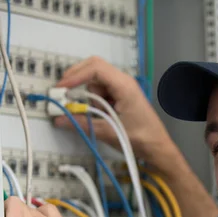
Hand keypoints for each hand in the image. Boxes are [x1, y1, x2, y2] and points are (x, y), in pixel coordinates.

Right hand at [55, 56, 177, 174]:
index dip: (75, 75)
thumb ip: (82, 124)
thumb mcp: (108, 132)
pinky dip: (95, 103)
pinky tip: (102, 117)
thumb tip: (59, 119)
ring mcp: (122, 89)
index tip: (62, 88)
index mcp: (124, 85)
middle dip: (77, 81)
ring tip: (99, 117)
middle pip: (93, 69)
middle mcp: (123, 82)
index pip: (95, 68)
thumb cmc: (141, 139)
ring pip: (95, 84)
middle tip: (63, 95)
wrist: (158, 148)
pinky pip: (101, 94)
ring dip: (89, 98)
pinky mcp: (120, 98)